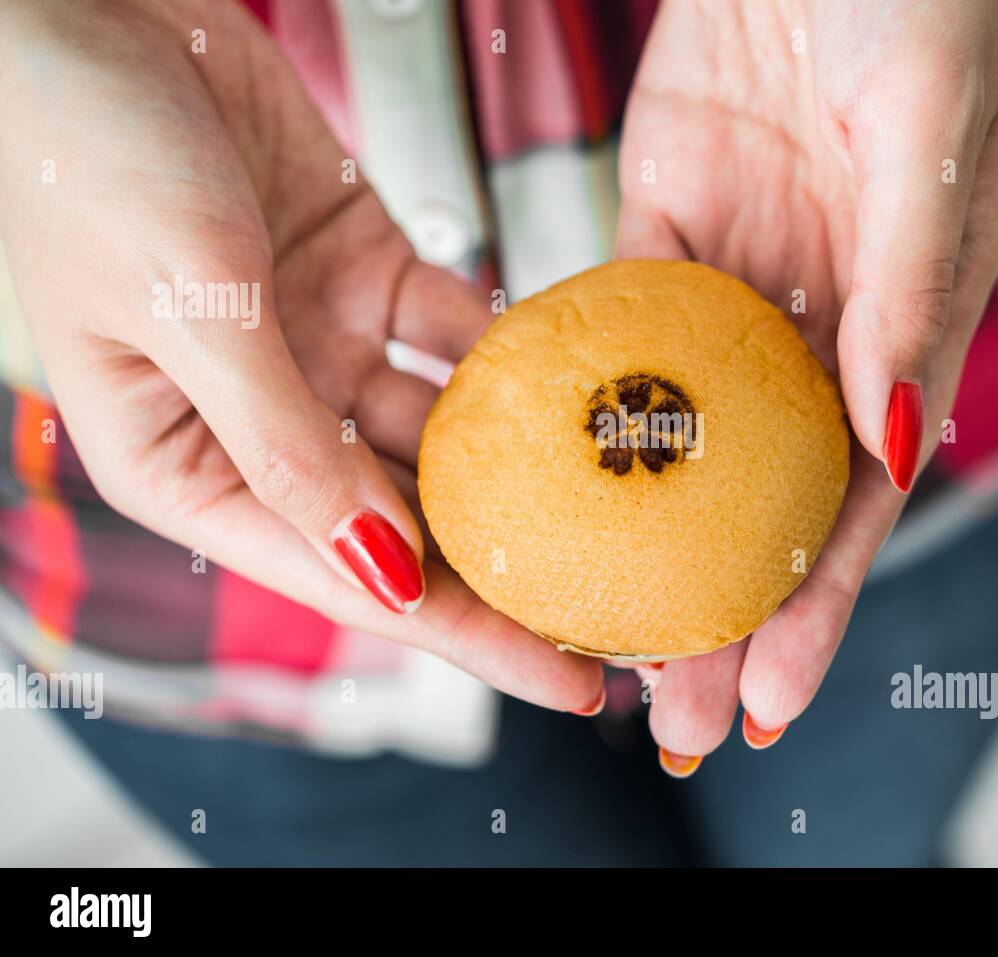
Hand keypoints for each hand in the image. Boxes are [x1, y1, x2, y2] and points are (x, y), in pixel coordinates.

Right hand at [0, 0, 602, 711]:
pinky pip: (451, 330)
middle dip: (510, 567)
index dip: (467, 637)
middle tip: (622, 606)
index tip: (570, 683)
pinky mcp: (360, 273)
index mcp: (186, 465)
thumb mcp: (192, 313)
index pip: (351, 576)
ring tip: (624, 508)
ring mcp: (315, 346)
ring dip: (524, 466)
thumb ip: (289, 448)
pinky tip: (578, 382)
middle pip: (407, 519)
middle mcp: (258, 421)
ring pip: (440, 433)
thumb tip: (389, 574)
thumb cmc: (87, 156)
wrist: (88, 6)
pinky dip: (508, 354)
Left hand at [617, 0, 997, 767]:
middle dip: (719, 607)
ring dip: (640, 539)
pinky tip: (544, 485)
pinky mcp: (660, 233)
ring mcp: (735, 288)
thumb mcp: (926, 139)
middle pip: (761, 494)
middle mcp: (822, 325)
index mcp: (908, 321)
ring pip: (683, 441)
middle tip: (668, 709)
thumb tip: (897, 443)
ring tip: (594, 632)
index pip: (858, 495)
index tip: (769, 697)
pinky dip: (584, 412)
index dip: (817, 604)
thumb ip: (916, 289)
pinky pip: (615, 337)